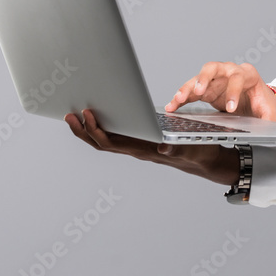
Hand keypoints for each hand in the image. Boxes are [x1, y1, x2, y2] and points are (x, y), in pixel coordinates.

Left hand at [64, 109, 237, 185]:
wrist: (206, 161)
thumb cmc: (198, 152)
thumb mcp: (190, 149)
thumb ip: (177, 149)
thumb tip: (163, 147)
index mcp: (143, 149)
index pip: (112, 143)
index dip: (95, 130)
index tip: (86, 114)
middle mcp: (136, 149)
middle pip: (102, 143)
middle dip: (84, 130)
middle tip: (69, 115)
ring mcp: (137, 146)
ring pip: (107, 140)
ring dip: (89, 130)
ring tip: (75, 115)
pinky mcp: (141, 141)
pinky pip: (117, 136)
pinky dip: (104, 126)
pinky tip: (99, 116)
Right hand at [165, 61, 275, 120]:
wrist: (257, 100)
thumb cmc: (263, 103)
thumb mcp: (269, 112)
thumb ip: (268, 120)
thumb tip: (267, 132)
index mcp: (247, 74)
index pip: (238, 78)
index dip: (233, 92)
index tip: (230, 109)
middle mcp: (229, 71)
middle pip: (214, 67)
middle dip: (205, 78)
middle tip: (199, 91)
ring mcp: (216, 78)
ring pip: (198, 77)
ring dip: (188, 87)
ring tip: (178, 99)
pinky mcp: (206, 88)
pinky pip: (191, 89)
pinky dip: (181, 97)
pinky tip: (173, 105)